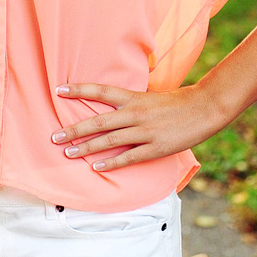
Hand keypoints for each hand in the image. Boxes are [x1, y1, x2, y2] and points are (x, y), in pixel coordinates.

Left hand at [51, 82, 222, 171]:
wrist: (202, 109)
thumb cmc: (174, 102)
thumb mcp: (149, 95)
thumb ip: (130, 100)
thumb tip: (111, 102)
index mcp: (133, 97)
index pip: (101, 91)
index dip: (79, 89)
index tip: (59, 90)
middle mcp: (135, 113)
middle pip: (98, 121)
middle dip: (75, 129)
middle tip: (54, 136)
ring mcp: (144, 131)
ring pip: (109, 140)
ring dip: (87, 147)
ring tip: (68, 152)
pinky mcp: (154, 148)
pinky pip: (128, 157)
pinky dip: (111, 162)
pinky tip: (96, 167)